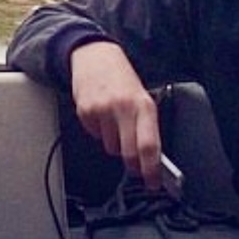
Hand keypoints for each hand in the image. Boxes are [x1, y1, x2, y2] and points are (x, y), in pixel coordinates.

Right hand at [69, 40, 162, 186]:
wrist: (94, 55)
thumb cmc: (122, 79)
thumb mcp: (141, 97)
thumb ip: (147, 126)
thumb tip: (152, 159)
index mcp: (143, 105)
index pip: (148, 146)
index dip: (151, 170)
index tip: (154, 183)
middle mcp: (123, 108)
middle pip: (128, 154)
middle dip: (133, 165)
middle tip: (136, 166)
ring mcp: (102, 111)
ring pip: (111, 148)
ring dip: (115, 144)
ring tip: (116, 123)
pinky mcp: (85, 112)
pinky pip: (95, 136)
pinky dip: (100, 132)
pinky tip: (102, 115)